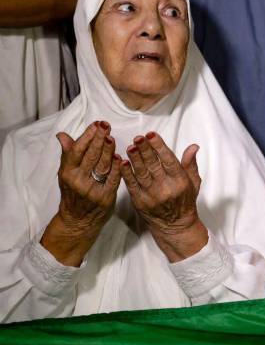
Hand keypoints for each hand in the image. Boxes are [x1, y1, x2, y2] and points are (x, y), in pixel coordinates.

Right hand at [41, 121, 120, 265]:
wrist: (78, 220)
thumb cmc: (73, 193)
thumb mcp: (66, 174)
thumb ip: (68, 155)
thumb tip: (63, 135)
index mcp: (67, 172)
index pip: (78, 150)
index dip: (88, 136)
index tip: (96, 124)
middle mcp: (79, 180)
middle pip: (91, 156)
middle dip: (99, 139)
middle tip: (106, 126)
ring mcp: (92, 190)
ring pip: (102, 166)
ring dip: (108, 151)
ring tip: (112, 138)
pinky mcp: (106, 198)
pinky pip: (113, 180)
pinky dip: (118, 168)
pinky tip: (121, 158)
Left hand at [120, 132, 207, 261]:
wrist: (175, 226)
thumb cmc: (185, 201)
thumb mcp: (193, 182)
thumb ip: (190, 164)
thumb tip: (193, 147)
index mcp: (180, 181)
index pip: (169, 160)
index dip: (159, 146)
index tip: (151, 134)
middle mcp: (166, 188)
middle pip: (153, 165)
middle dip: (145, 149)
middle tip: (138, 137)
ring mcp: (152, 196)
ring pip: (141, 173)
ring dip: (134, 159)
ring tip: (130, 146)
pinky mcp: (140, 202)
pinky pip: (132, 184)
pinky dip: (126, 173)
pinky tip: (122, 162)